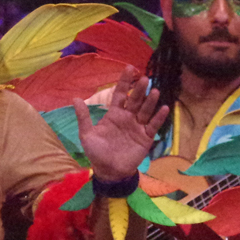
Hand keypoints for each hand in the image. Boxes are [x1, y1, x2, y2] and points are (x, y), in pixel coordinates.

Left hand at [76, 67, 169, 181]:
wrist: (109, 171)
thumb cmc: (97, 152)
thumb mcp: (87, 134)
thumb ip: (83, 117)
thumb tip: (75, 98)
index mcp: (114, 114)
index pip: (120, 94)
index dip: (124, 82)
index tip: (129, 68)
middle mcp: (127, 117)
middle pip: (135, 100)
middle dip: (139, 89)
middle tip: (144, 79)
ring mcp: (138, 127)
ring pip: (145, 110)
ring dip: (150, 101)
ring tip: (155, 91)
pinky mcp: (146, 137)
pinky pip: (153, 125)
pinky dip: (159, 117)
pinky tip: (164, 108)